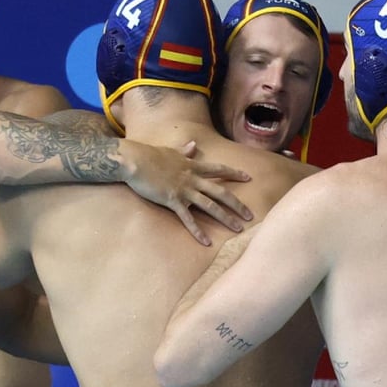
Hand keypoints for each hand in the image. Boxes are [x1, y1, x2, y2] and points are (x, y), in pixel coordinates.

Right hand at [121, 140, 253, 245]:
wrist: (136, 160)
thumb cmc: (150, 155)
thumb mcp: (171, 151)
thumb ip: (184, 151)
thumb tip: (193, 145)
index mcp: (193, 166)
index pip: (219, 169)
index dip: (235, 173)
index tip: (249, 178)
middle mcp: (193, 178)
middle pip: (221, 192)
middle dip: (237, 204)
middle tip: (251, 215)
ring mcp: (184, 190)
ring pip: (210, 206)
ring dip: (226, 218)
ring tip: (238, 229)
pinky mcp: (172, 200)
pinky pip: (188, 218)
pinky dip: (198, 231)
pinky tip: (207, 241)